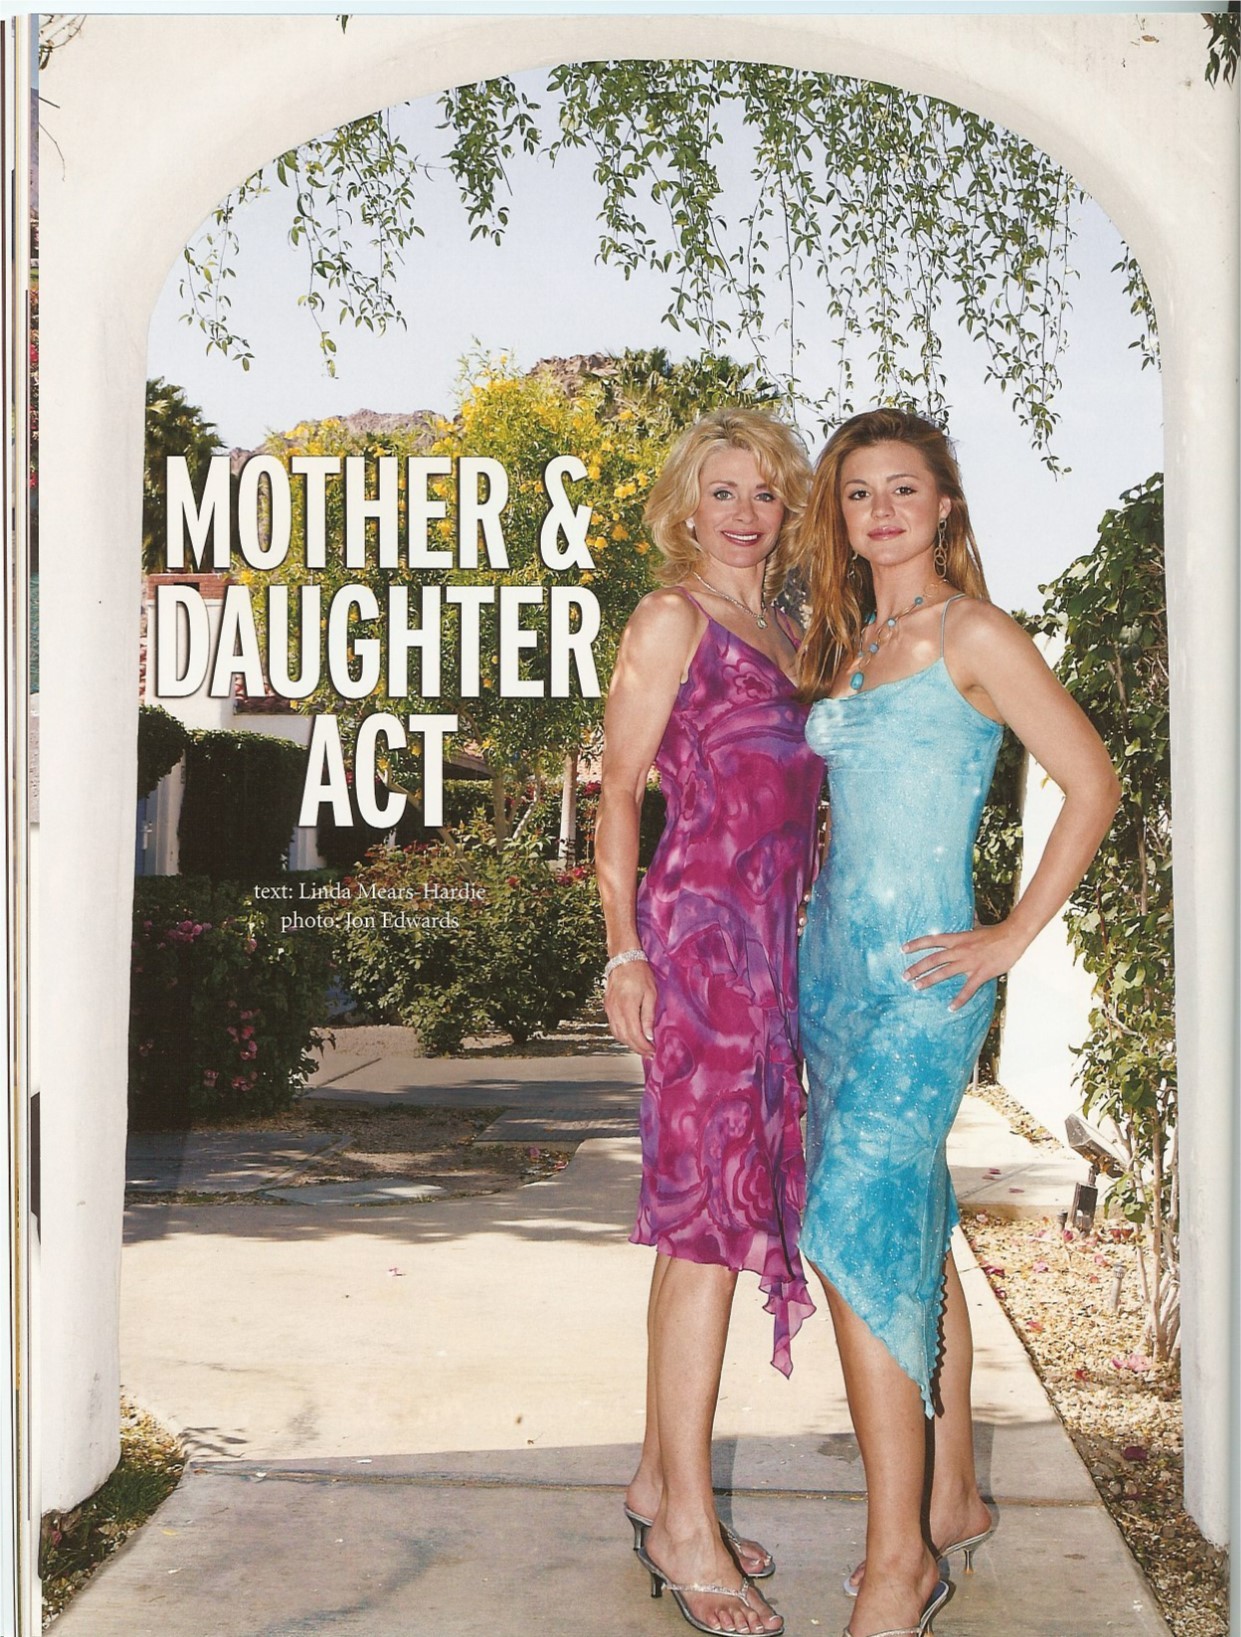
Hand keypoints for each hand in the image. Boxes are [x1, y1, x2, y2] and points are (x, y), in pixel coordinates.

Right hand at [605, 959, 657, 1056]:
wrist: (624, 959)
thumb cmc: (640, 973)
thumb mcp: (651, 994)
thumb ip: (648, 1017)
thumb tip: (648, 1036)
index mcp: (628, 1007)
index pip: (635, 1035)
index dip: (644, 1047)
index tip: (653, 1052)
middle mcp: (616, 1010)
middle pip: (625, 1037)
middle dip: (637, 1048)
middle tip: (649, 1053)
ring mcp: (609, 1009)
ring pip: (617, 1034)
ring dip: (629, 1043)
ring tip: (641, 1047)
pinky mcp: (607, 1006)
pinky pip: (613, 1026)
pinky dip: (622, 1035)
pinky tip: (630, 1035)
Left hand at [901, 921, 1028, 1010]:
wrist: (1013, 937)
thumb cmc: (996, 933)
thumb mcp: (979, 927)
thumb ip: (971, 924)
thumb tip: (971, 916)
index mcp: (958, 939)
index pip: (932, 940)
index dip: (916, 944)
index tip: (903, 949)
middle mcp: (960, 950)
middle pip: (933, 959)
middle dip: (917, 968)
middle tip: (904, 976)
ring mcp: (969, 962)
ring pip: (944, 972)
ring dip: (929, 980)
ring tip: (917, 987)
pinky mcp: (981, 973)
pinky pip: (968, 989)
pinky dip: (959, 999)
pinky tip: (951, 1007)